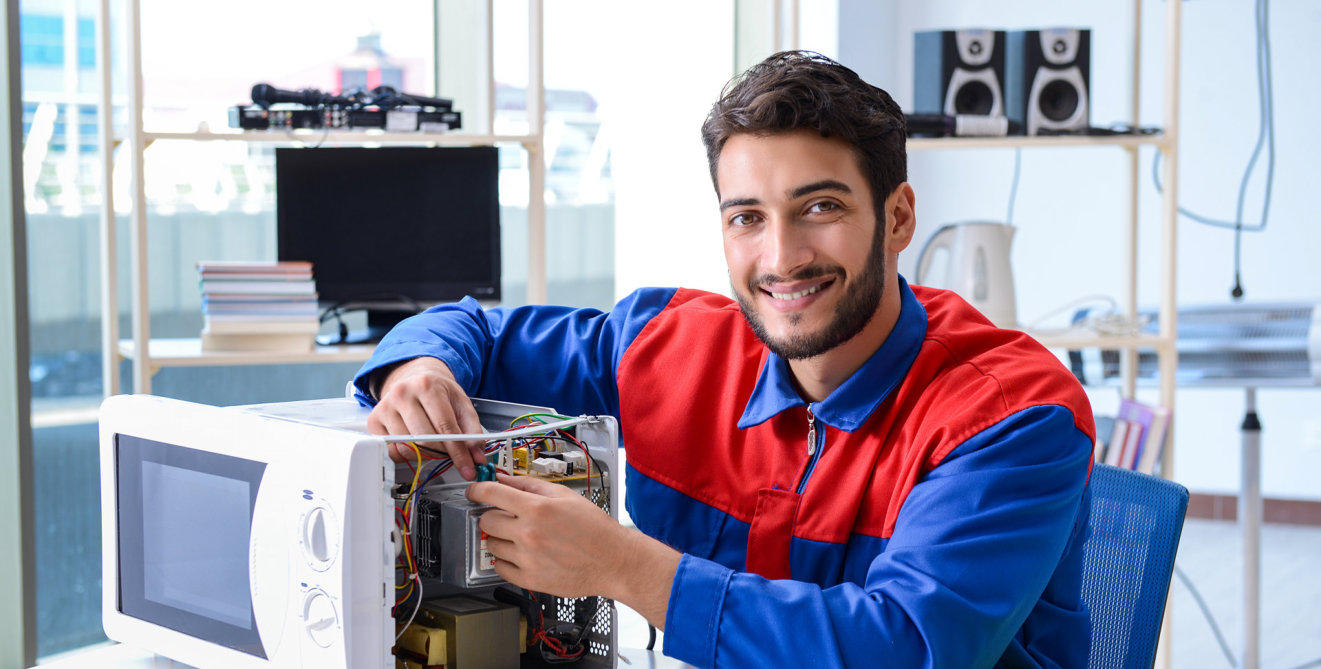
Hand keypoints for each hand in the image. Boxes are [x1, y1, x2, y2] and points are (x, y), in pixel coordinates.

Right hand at [366, 357, 485, 477]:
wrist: (414, 377)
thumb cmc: (438, 391)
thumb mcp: (461, 403)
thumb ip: (472, 429)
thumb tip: (476, 457)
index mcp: (427, 385)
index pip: (445, 427)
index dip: (458, 452)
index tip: (468, 469)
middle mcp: (402, 394)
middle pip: (425, 440)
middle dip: (442, 453)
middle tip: (450, 454)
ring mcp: (385, 407)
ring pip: (408, 448)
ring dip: (425, 454)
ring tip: (433, 444)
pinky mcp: (374, 421)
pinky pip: (392, 451)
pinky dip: (407, 455)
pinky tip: (414, 443)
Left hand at [468, 474, 679, 626]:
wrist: (612, 560)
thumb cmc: (594, 528)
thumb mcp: (564, 495)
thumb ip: (529, 485)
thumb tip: (503, 478)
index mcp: (537, 509)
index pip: (491, 493)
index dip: (477, 489)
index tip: (474, 491)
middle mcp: (528, 534)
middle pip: (486, 519)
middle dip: (493, 514)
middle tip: (508, 517)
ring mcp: (527, 559)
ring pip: (491, 544)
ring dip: (500, 538)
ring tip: (521, 537)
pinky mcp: (529, 580)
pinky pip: (500, 568)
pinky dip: (506, 561)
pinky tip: (522, 554)